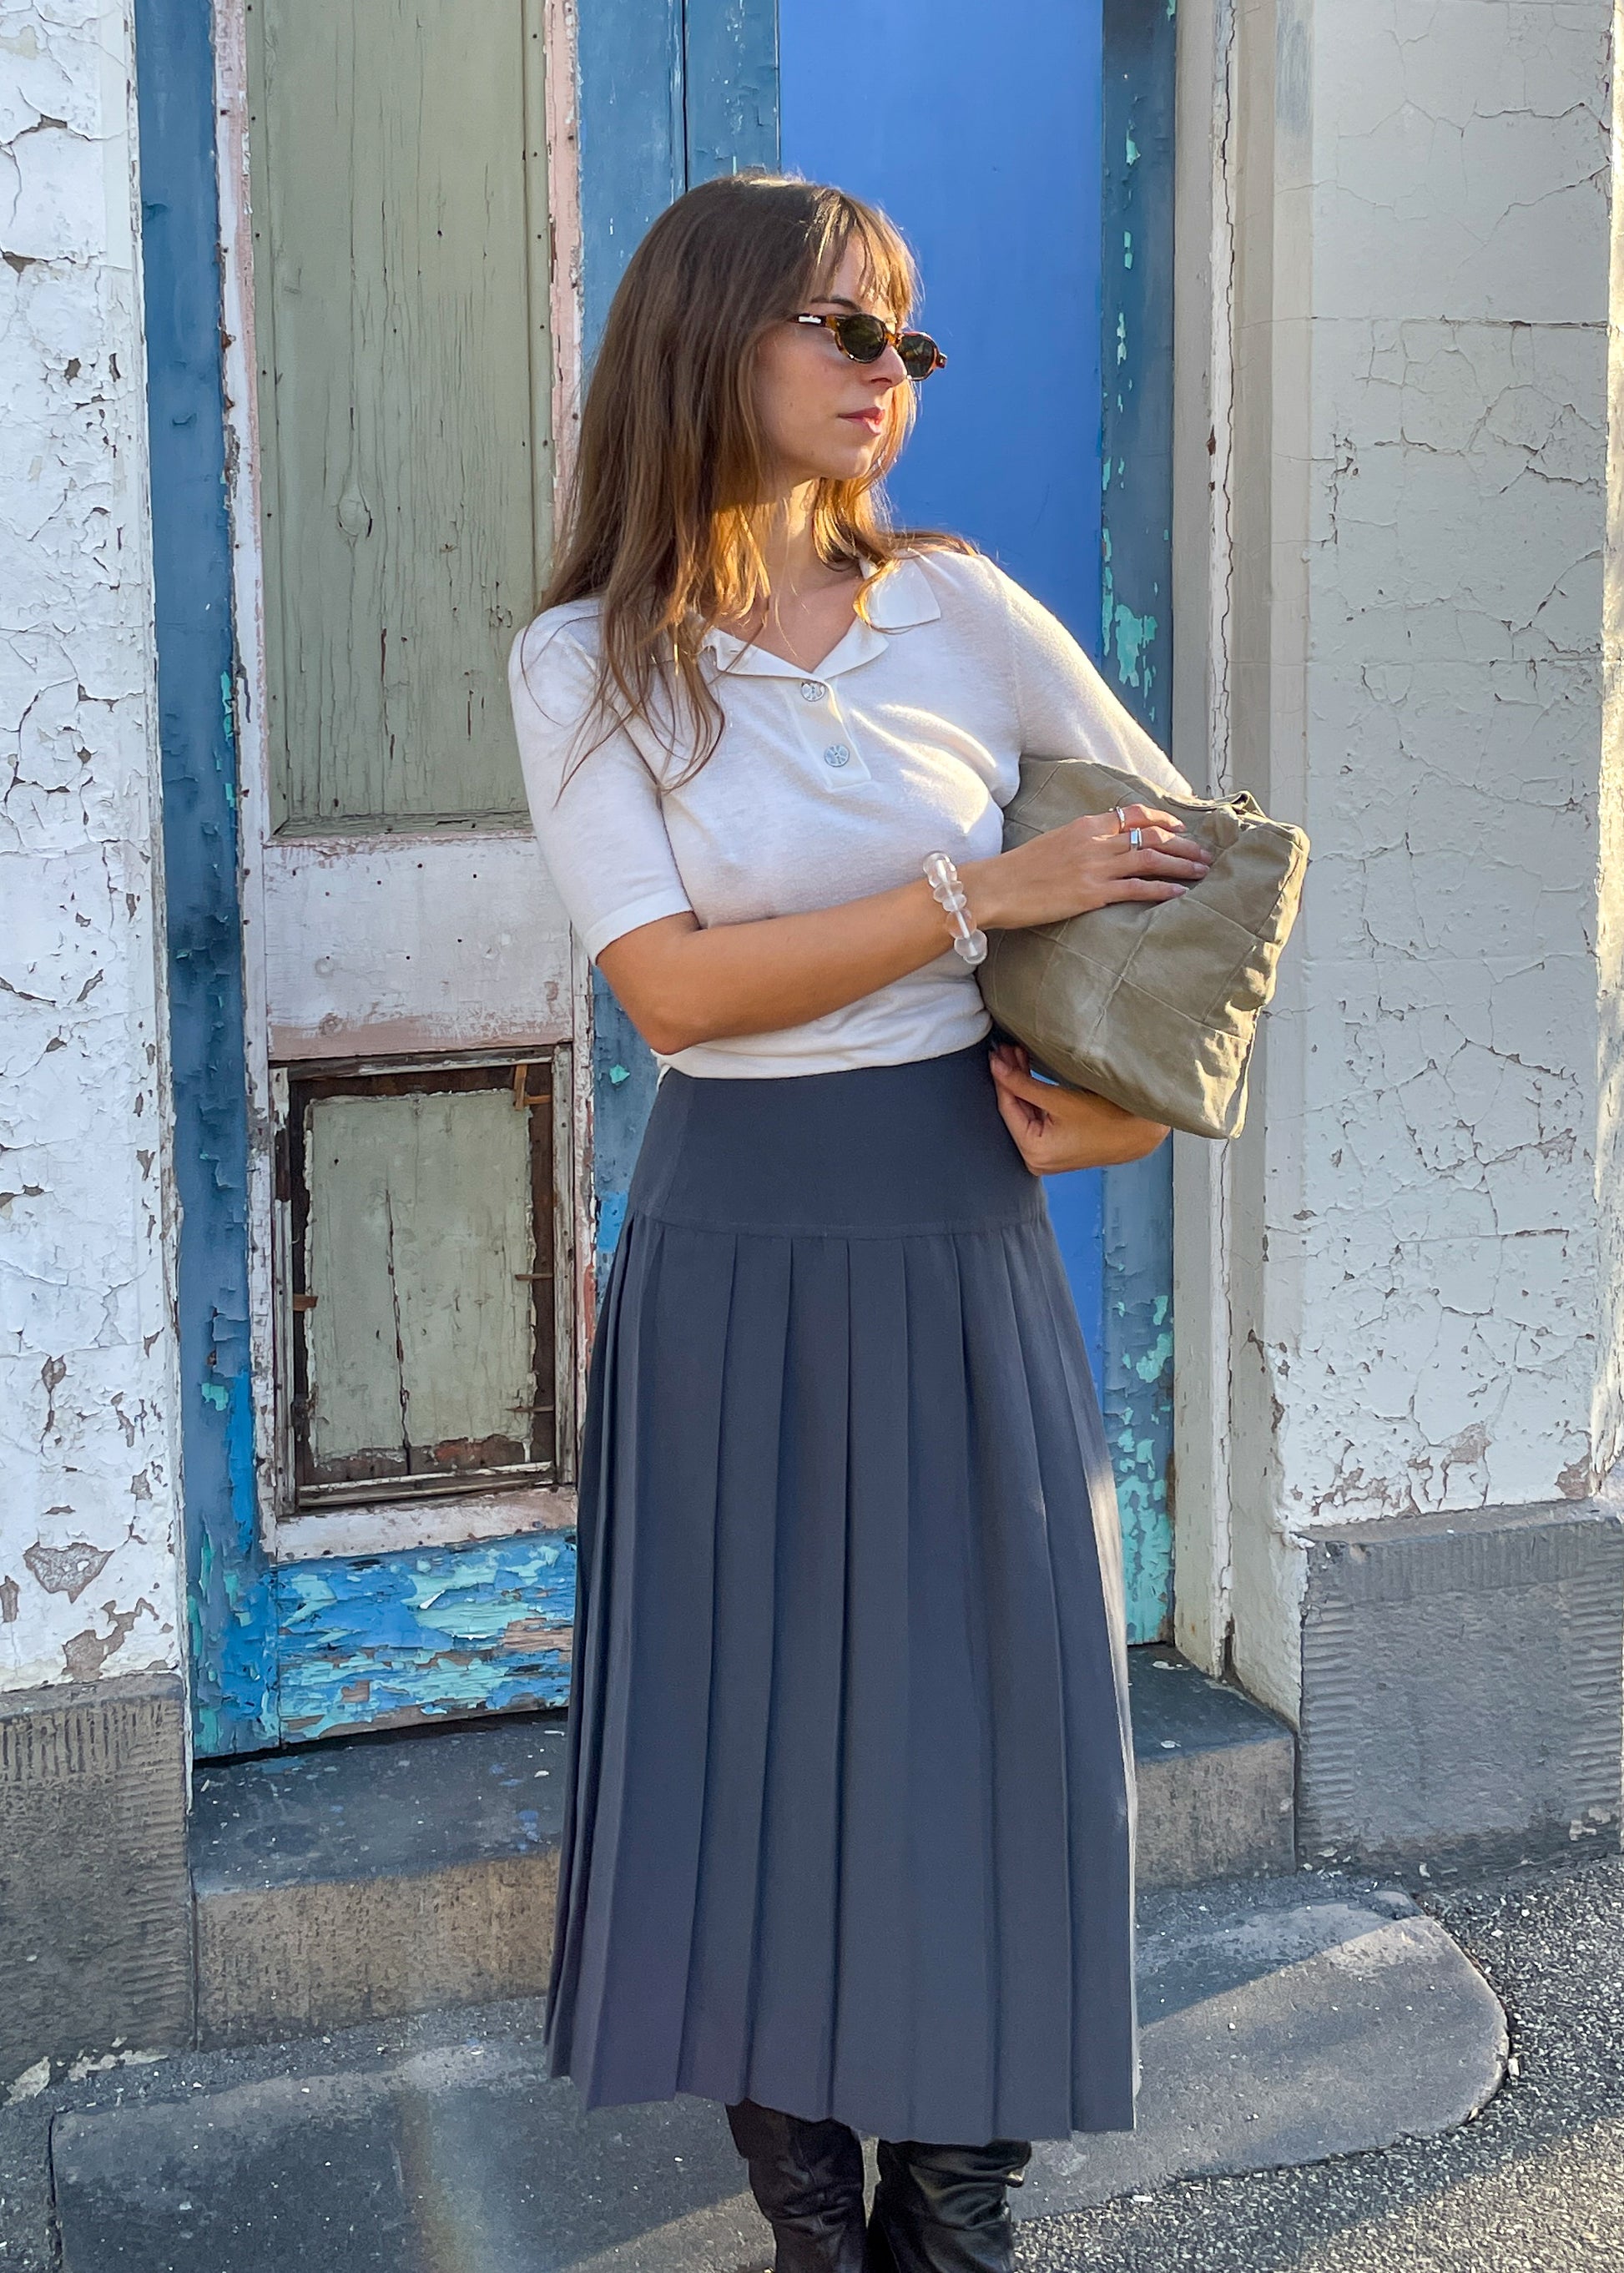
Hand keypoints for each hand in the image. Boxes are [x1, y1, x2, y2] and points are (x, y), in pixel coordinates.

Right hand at [965, 804, 1210, 930]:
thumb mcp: (1052, 843)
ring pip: (1150, 860)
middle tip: (1203, 855)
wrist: (994, 888)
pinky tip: (1178, 894)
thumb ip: (1080, 842)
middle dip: (1182, 845)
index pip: (1133, 815)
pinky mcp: (1092, 894)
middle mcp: (1095, 842)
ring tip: (1201, 872)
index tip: (1179, 829)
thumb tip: (1101, 846)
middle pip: (1150, 837)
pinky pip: (1137, 889)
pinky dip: (1162, 890)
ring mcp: (1095, 867)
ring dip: (1181, 865)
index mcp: (1085, 826)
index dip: (1162, 821)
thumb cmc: (1017, 870)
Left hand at [989, 1042, 1169, 1174]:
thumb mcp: (1059, 1099)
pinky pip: (1036, 1119)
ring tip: (1017, 1055)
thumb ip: (1023, 1084)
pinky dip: (1033, 1097)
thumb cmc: (1106, 1117)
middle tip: (1006, 1049)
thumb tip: (996, 1066)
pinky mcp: (1052, 1148)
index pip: (1008, 1108)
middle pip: (1015, 1111)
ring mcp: (1043, 1156)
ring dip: (1021, 1085)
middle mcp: (1034, 1159)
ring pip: (1025, 1112)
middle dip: (1011, 1079)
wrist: (1139, 1133)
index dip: (1001, 1079)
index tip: (996, 1055)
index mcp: (1033, 1152)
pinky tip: (1028, 1073)